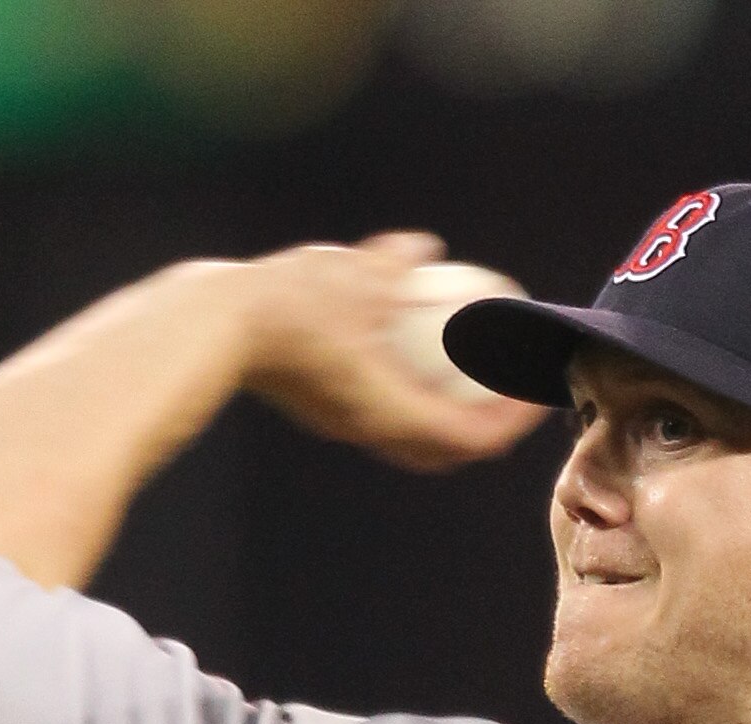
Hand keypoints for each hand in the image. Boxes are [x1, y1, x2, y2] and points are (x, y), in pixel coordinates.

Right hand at [241, 233, 548, 475]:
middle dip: (485, 428)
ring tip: (472, 376)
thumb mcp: (351, 271)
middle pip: (446, 448)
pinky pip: (384, 410)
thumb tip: (424, 248)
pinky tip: (412, 352)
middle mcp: (371, 429)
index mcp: (390, 414)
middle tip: (512, 393)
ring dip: (448, 414)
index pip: (470, 437)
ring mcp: (346, 424)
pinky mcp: (326, 410)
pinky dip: (411, 391)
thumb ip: (392, 264)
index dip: (510, 422)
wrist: (216, 328)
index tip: (534, 396)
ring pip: (413, 435)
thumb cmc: (287, 302)